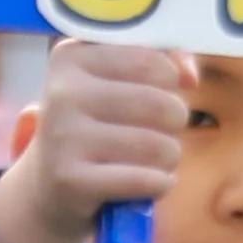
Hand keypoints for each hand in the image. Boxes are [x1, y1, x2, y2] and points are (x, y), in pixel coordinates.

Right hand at [0, 39, 193, 242]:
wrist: (51, 186)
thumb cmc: (99, 126)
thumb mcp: (120, 84)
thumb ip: (163, 64)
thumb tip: (191, 75)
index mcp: (72, 57)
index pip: (151, 62)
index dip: (169, 83)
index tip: (154, 95)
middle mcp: (62, 92)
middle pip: (159, 104)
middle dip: (174, 123)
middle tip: (159, 133)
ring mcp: (63, 137)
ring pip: (157, 145)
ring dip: (169, 158)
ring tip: (152, 160)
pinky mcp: (71, 180)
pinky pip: (145, 180)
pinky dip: (160, 185)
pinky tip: (149, 183)